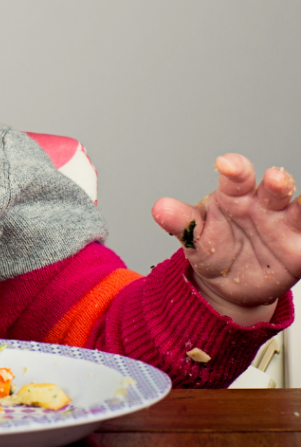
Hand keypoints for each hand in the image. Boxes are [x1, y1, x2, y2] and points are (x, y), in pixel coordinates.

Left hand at [152, 154, 300, 324]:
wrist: (226, 282)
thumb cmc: (211, 246)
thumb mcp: (193, 235)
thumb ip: (180, 221)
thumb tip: (160, 208)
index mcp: (234, 195)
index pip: (235, 176)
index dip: (234, 168)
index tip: (227, 164)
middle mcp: (263, 206)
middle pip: (273, 190)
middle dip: (277, 183)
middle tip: (276, 178)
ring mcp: (284, 227)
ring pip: (298, 211)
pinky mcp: (298, 252)